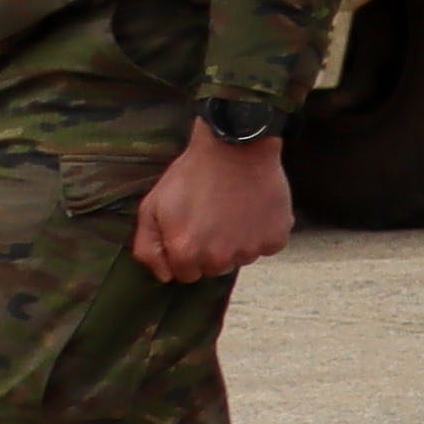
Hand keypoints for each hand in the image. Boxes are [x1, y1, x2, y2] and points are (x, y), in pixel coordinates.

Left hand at [131, 127, 295, 286]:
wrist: (235, 148)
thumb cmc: (191, 175)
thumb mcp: (152, 206)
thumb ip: (147, 247)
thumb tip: (164, 276)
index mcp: (186, 252)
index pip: (185, 274)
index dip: (186, 252)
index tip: (192, 229)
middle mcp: (218, 258)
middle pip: (214, 269)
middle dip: (211, 250)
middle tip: (213, 219)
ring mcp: (249, 249)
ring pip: (242, 258)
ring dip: (238, 242)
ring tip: (234, 210)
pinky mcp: (275, 238)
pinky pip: (267, 247)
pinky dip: (262, 233)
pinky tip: (254, 210)